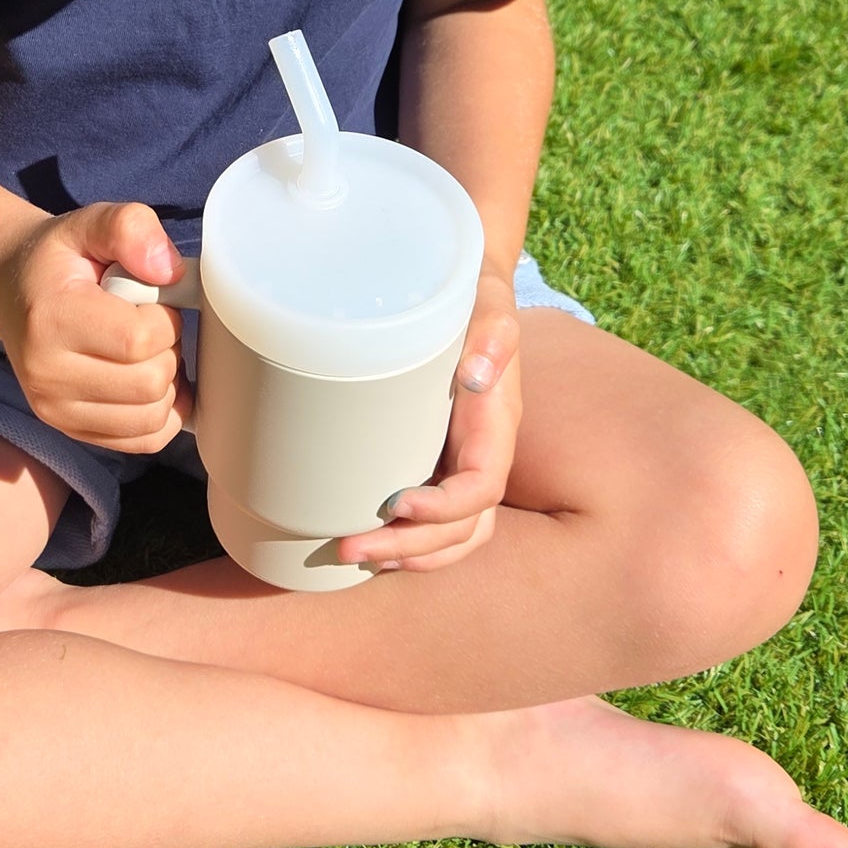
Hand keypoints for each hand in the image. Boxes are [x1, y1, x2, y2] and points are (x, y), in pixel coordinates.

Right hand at [0, 202, 192, 452]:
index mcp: (51, 320)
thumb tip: (171, 272)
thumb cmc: (59, 258)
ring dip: (167, 384)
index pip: (140, 341)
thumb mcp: (90, 221)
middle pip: (150, 384)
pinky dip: (160, 414)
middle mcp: (46, 375)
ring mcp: (55, 410)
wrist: (14, 289)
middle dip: (168, 351)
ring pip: (151, 418)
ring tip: (144, 352)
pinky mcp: (69, 430)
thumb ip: (130, 228)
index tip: (152, 299)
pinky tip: (148, 381)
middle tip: (149, 326)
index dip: (166, 318)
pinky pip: (143, 440)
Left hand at [335, 271, 521, 570]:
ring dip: (409, 555)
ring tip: (355, 555)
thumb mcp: (488, 302)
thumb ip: (493, 331)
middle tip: (350, 547)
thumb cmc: (474, 298)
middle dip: (413, 547)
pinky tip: (369, 544)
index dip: (444, 508)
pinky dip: (408, 542)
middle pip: (465, 528)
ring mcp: (461, 464)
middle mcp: (483, 455)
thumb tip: (476, 373)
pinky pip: (434, 522)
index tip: (396, 502)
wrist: (464, 292)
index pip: (483, 487)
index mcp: (497, 426)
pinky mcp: (436, 463)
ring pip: (454, 536)